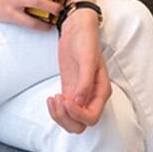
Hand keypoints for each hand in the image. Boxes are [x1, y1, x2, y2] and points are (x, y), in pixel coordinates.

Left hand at [48, 11, 110, 132]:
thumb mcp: (87, 59)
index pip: (91, 117)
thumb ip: (85, 82)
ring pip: (72, 120)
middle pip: (81, 124)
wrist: (77, 28)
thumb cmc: (85, 40)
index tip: (65, 100)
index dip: (77, 115)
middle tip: (57, 99)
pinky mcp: (69, 90)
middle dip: (67, 118)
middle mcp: (92, 96)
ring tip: (52, 99)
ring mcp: (80, 94)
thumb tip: (80, 103)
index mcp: (101, 91)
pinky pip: (64, 110)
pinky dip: (56, 110)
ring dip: (60, 116)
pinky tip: (51, 98)